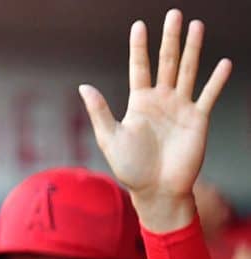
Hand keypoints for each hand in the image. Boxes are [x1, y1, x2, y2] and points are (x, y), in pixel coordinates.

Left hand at [78, 9, 231, 231]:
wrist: (156, 190)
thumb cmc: (130, 168)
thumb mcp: (110, 137)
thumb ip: (100, 111)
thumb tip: (83, 86)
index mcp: (138, 102)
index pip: (139, 67)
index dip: (139, 47)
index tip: (139, 24)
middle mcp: (161, 100)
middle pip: (166, 62)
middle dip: (170, 38)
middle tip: (175, 13)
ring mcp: (181, 108)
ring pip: (188, 71)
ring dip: (193, 49)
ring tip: (197, 25)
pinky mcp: (198, 120)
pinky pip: (209, 95)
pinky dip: (217, 80)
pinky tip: (224, 63)